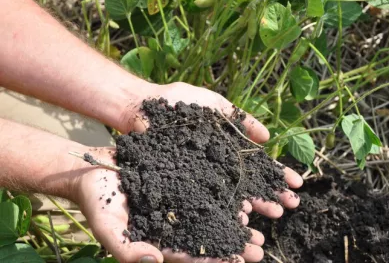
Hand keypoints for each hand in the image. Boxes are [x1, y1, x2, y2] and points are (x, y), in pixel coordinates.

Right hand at [73, 148, 266, 262]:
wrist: (94, 168)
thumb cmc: (97, 201)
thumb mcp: (107, 226)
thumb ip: (126, 248)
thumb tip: (153, 262)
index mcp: (160, 240)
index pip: (189, 255)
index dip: (212, 259)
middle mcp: (174, 223)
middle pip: (208, 237)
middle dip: (232, 246)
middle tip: (258, 250)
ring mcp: (179, 202)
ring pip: (213, 214)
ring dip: (235, 221)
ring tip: (259, 226)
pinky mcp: (182, 179)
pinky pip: (207, 187)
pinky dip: (226, 192)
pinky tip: (244, 194)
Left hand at [120, 82, 303, 217]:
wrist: (142, 107)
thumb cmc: (177, 102)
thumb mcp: (215, 104)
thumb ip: (240, 117)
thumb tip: (268, 138)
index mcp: (227, 147)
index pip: (258, 164)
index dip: (277, 174)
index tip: (296, 184)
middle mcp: (218, 165)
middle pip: (250, 183)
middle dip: (272, 194)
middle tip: (290, 206)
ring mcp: (202, 176)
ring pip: (233, 195)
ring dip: (256, 206)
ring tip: (275, 216)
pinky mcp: (183, 184)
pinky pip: (208, 199)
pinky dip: (225, 209)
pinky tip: (241, 219)